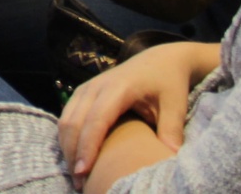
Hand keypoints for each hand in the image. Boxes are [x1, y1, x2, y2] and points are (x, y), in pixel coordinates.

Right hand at [58, 41, 216, 186]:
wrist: (160, 59)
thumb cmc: (168, 83)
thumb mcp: (176, 104)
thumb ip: (172, 129)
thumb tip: (171, 155)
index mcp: (119, 87)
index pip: (96, 120)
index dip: (88, 146)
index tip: (85, 172)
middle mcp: (96, 86)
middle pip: (74, 122)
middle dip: (73, 153)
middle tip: (80, 184)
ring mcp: (86, 88)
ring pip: (65, 120)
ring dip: (67, 148)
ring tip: (77, 175)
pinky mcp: (82, 93)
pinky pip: (66, 117)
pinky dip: (67, 139)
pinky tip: (74, 157)